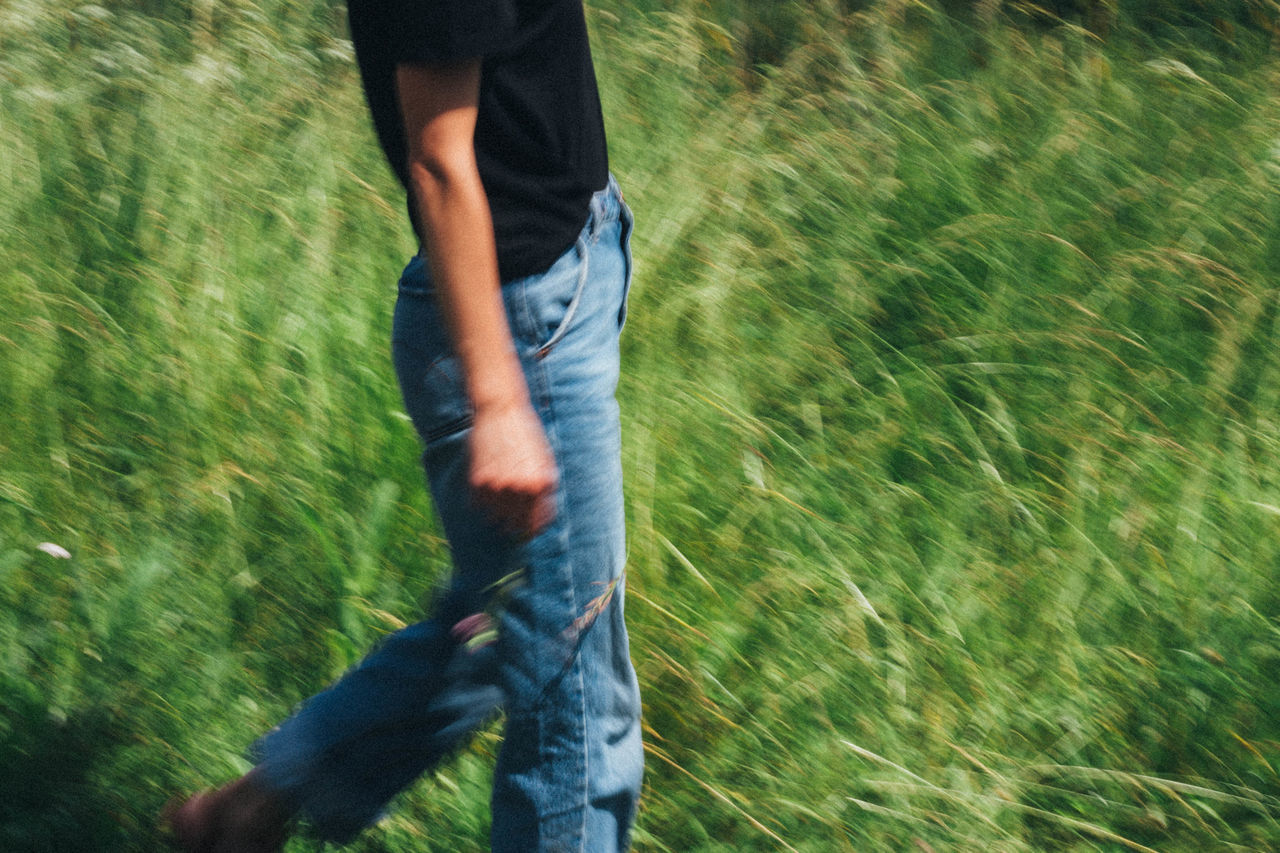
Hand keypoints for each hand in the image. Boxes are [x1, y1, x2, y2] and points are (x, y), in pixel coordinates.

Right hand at [467, 400, 557, 537]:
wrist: (501, 410)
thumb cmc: (526, 434)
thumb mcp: (545, 460)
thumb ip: (546, 487)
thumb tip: (544, 514)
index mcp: (539, 486)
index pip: (536, 523)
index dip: (532, 529)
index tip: (528, 531)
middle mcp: (518, 489)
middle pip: (515, 525)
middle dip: (515, 525)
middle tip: (512, 522)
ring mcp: (496, 486)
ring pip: (494, 518)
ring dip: (497, 514)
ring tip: (499, 501)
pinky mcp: (476, 481)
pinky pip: (477, 505)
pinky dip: (481, 502)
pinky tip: (487, 489)